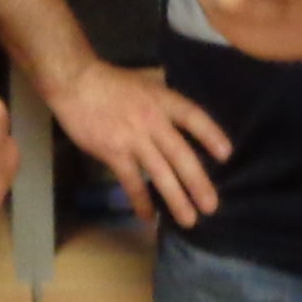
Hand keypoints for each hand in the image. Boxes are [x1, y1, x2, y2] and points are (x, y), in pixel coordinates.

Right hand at [43, 58, 230, 229]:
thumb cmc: (112, 83)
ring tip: (189, 219)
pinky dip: (140, 200)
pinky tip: (148, 217)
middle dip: (198, 182)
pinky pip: (131, 182)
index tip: (226, 154)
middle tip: (211, 205)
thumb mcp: (146, 83)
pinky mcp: (114, 153)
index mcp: (163, 100)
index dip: (211, 135)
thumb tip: (184, 122)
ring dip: (176, 198)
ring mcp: (133, 138)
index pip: (193, 117)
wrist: (76, 84)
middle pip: (181, 154)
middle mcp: (152, 120)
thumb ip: (165, 103)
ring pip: (159, 173)